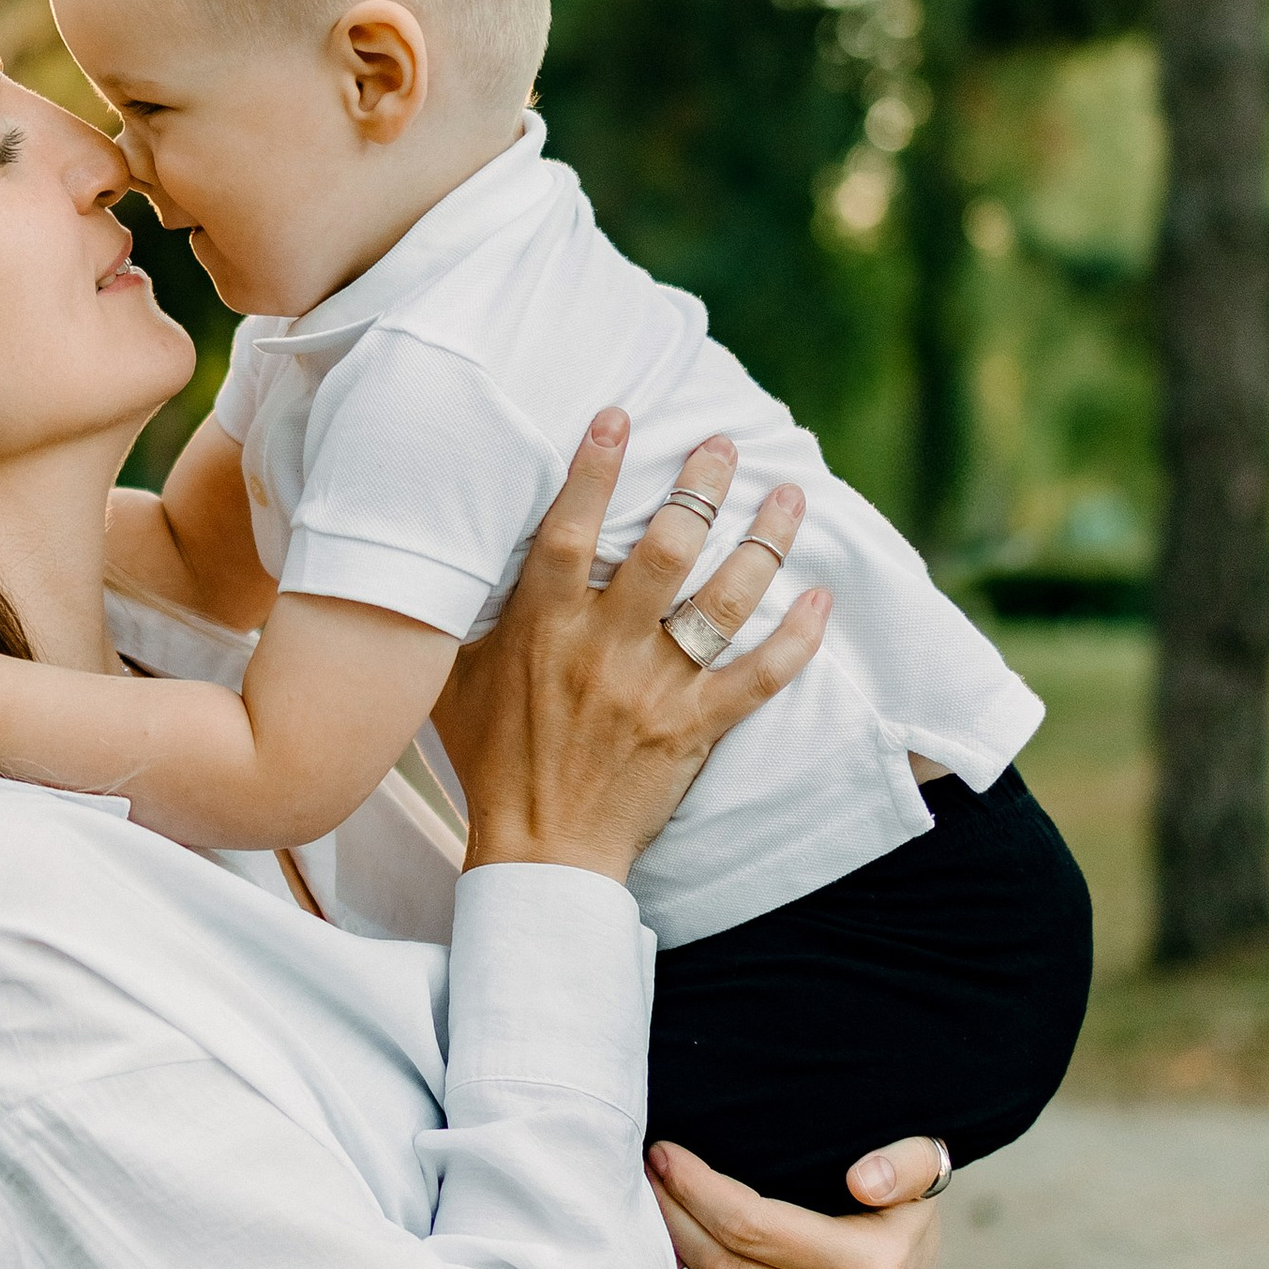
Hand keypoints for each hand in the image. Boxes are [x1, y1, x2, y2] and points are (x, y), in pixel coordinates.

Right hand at [434, 422, 829, 883]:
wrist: (539, 851)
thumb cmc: (490, 762)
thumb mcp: (454, 680)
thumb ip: (465, 615)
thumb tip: (445, 557)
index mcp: (542, 628)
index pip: (570, 532)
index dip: (594, 470)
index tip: (620, 417)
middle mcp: (604, 649)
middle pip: (664, 550)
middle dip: (701, 488)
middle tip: (726, 444)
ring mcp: (655, 688)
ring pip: (722, 602)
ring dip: (763, 543)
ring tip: (789, 497)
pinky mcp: (694, 728)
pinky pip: (758, 678)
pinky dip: (796, 641)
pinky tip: (822, 600)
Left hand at [650, 1133, 948, 1268]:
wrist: (917, 1265)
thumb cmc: (901, 1201)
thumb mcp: (922, 1163)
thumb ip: (906, 1162)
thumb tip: (863, 1181)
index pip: (755, 1228)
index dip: (699, 1190)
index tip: (664, 1154)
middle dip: (675, 1218)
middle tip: (645, 1177)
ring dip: (672, 1265)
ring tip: (649, 1217)